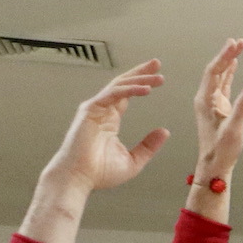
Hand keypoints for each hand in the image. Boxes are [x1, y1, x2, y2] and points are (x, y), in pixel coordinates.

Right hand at [41, 61, 170, 193]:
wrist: (78, 179)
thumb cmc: (99, 173)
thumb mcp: (133, 160)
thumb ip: (149, 146)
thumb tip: (164, 131)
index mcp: (110, 119)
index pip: (127, 94)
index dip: (142, 83)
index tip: (157, 76)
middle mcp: (102, 110)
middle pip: (123, 84)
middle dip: (141, 72)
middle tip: (157, 64)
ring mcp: (94, 109)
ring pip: (119, 86)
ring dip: (139, 79)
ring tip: (158, 77)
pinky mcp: (90, 110)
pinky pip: (112, 94)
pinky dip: (129, 90)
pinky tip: (145, 89)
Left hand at [191, 38, 242, 178]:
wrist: (213, 165)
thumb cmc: (222, 150)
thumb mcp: (233, 130)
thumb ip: (242, 108)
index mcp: (204, 100)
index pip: (214, 72)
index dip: (224, 57)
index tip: (235, 44)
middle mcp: (205, 98)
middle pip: (216, 70)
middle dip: (227, 54)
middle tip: (240, 41)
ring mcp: (211, 102)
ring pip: (219, 76)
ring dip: (228, 61)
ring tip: (238, 46)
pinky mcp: (218, 107)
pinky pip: (223, 85)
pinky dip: (229, 73)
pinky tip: (234, 64)